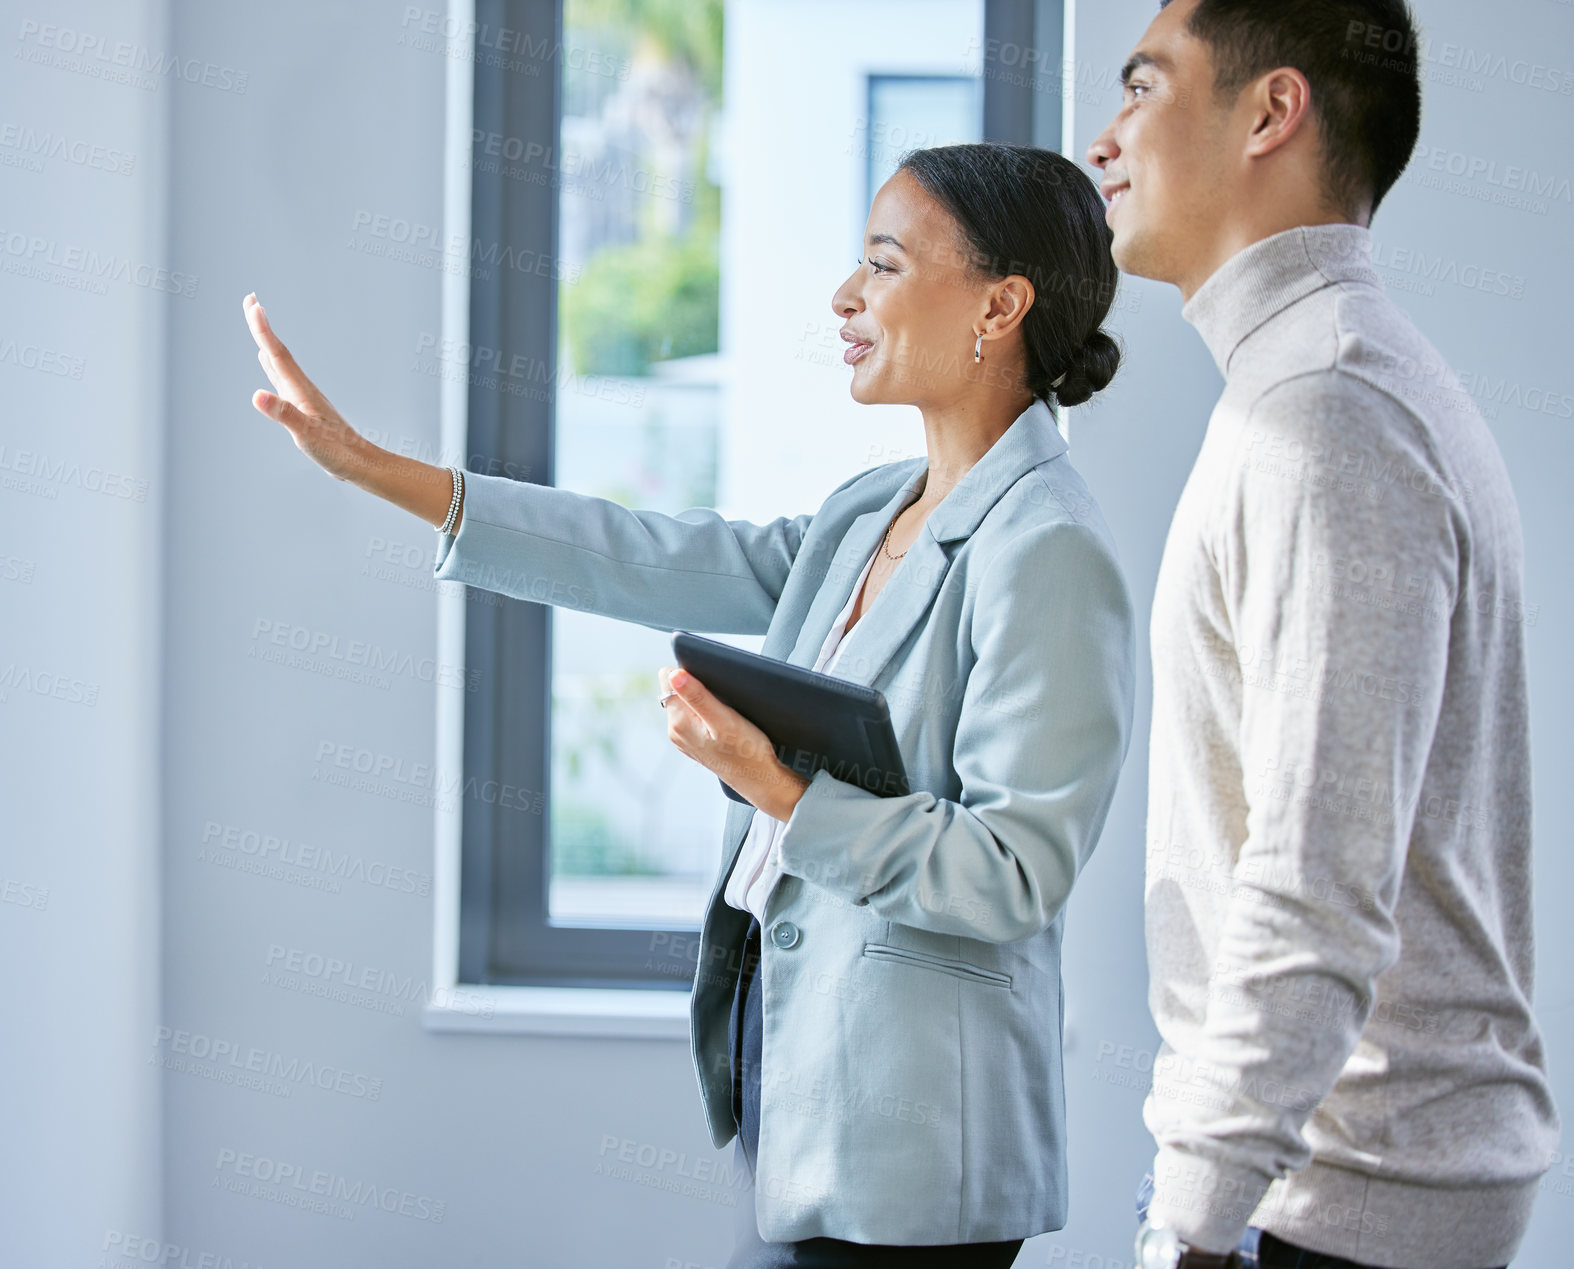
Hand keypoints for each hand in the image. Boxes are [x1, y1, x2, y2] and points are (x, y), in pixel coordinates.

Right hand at [243, 292, 369, 482]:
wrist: (359, 463)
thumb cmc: (336, 452)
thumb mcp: (306, 436)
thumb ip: (284, 415)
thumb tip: (257, 396)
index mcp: (300, 391)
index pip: (278, 354)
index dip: (263, 330)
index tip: (252, 304)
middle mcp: (301, 388)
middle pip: (277, 350)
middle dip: (261, 326)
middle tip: (249, 299)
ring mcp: (301, 396)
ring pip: (279, 360)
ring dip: (266, 340)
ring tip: (256, 321)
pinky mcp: (302, 406)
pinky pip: (281, 376)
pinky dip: (271, 363)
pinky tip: (267, 361)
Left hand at [658, 666, 811, 819]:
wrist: (759, 779)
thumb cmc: (746, 751)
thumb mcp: (724, 719)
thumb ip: (697, 696)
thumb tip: (674, 674)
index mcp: (678, 722)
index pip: (668, 678)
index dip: (688, 672)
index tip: (708, 682)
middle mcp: (675, 731)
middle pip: (674, 690)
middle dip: (694, 686)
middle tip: (720, 700)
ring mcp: (682, 738)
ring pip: (684, 703)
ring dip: (700, 700)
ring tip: (723, 712)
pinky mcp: (693, 742)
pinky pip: (692, 717)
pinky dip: (705, 714)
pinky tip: (722, 723)